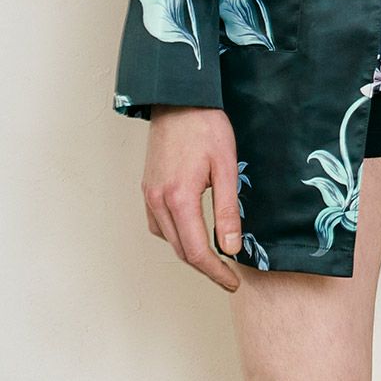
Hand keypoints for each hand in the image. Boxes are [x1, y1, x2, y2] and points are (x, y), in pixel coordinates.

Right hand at [142, 105, 242, 290]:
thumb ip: (228, 210)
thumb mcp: (226, 166)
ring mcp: (149, 195)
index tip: (232, 282)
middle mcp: (158, 201)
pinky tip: (191, 229)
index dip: (216, 272)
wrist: (179, 98)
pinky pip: (158, 224)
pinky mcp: (148, 187)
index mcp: (179, 199)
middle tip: (228, 274)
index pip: (197, 252)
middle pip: (180, 250)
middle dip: (205, 266)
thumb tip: (231, 247)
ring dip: (189, 251)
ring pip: (168, 239)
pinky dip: (175, 234)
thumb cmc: (206, 126)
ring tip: (214, 255)